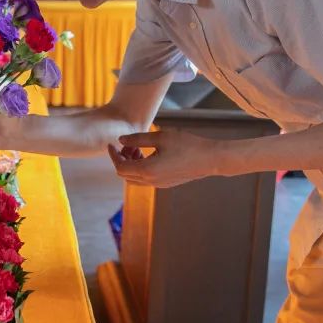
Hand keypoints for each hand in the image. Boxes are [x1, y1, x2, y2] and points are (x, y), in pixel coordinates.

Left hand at [107, 129, 221, 188]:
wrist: (210, 159)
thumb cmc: (187, 145)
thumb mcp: (160, 137)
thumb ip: (137, 139)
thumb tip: (120, 140)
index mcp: (147, 170)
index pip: (120, 166)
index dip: (113, 155)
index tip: (111, 143)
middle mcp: (150, 181)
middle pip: (124, 174)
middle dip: (121, 159)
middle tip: (128, 144)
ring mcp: (158, 185)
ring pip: (134, 179)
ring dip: (130, 165)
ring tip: (139, 148)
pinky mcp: (165, 184)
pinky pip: (145, 180)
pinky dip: (140, 169)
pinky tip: (149, 155)